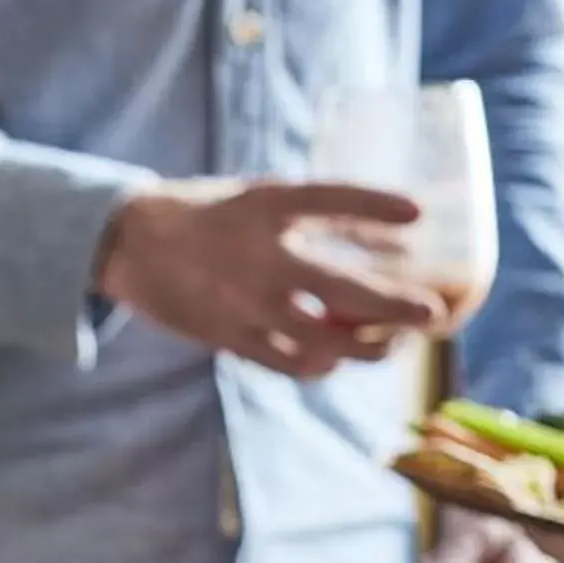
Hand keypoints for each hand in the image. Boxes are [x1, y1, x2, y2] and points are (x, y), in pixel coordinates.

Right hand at [97, 179, 448, 378]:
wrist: (131, 246)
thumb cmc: (209, 217)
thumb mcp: (259, 197)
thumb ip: (313, 215)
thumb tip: (392, 234)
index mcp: (265, 205)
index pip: (329, 198)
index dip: (374, 205)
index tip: (419, 212)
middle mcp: (258, 256)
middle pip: (343, 291)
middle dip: (395, 308)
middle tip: (432, 313)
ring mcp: (244, 303)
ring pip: (323, 341)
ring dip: (366, 348)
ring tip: (392, 345)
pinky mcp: (229, 336)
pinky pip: (288, 362)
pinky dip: (321, 364)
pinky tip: (338, 359)